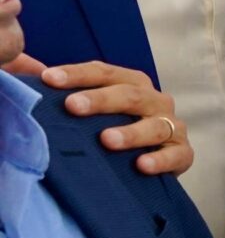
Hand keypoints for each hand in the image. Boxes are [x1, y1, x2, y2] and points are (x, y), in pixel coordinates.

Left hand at [6, 56, 193, 176]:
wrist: (153, 160)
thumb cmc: (117, 129)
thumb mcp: (96, 110)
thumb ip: (70, 94)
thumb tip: (29, 75)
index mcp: (133, 84)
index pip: (104, 72)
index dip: (76, 74)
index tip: (48, 79)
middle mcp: (156, 101)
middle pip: (130, 95)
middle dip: (101, 100)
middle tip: (73, 106)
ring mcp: (172, 126)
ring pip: (155, 125)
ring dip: (131, 132)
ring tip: (107, 140)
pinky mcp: (182, 153)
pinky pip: (176, 155)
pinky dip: (160, 160)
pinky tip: (141, 165)